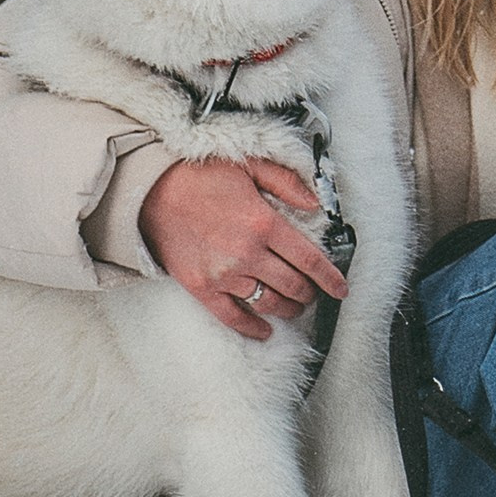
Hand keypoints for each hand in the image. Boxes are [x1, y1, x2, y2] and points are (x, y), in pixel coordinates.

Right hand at [138, 155, 347, 342]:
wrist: (154, 192)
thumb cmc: (203, 175)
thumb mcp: (251, 166)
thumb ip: (287, 183)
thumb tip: (316, 202)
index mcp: (264, 223)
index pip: (309, 259)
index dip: (330, 277)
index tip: (342, 288)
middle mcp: (248, 254)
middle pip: (292, 284)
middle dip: (309, 292)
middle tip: (314, 292)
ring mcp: (224, 275)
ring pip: (268, 303)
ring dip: (287, 309)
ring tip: (295, 307)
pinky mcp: (202, 289)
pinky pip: (233, 317)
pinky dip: (253, 328)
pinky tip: (265, 330)